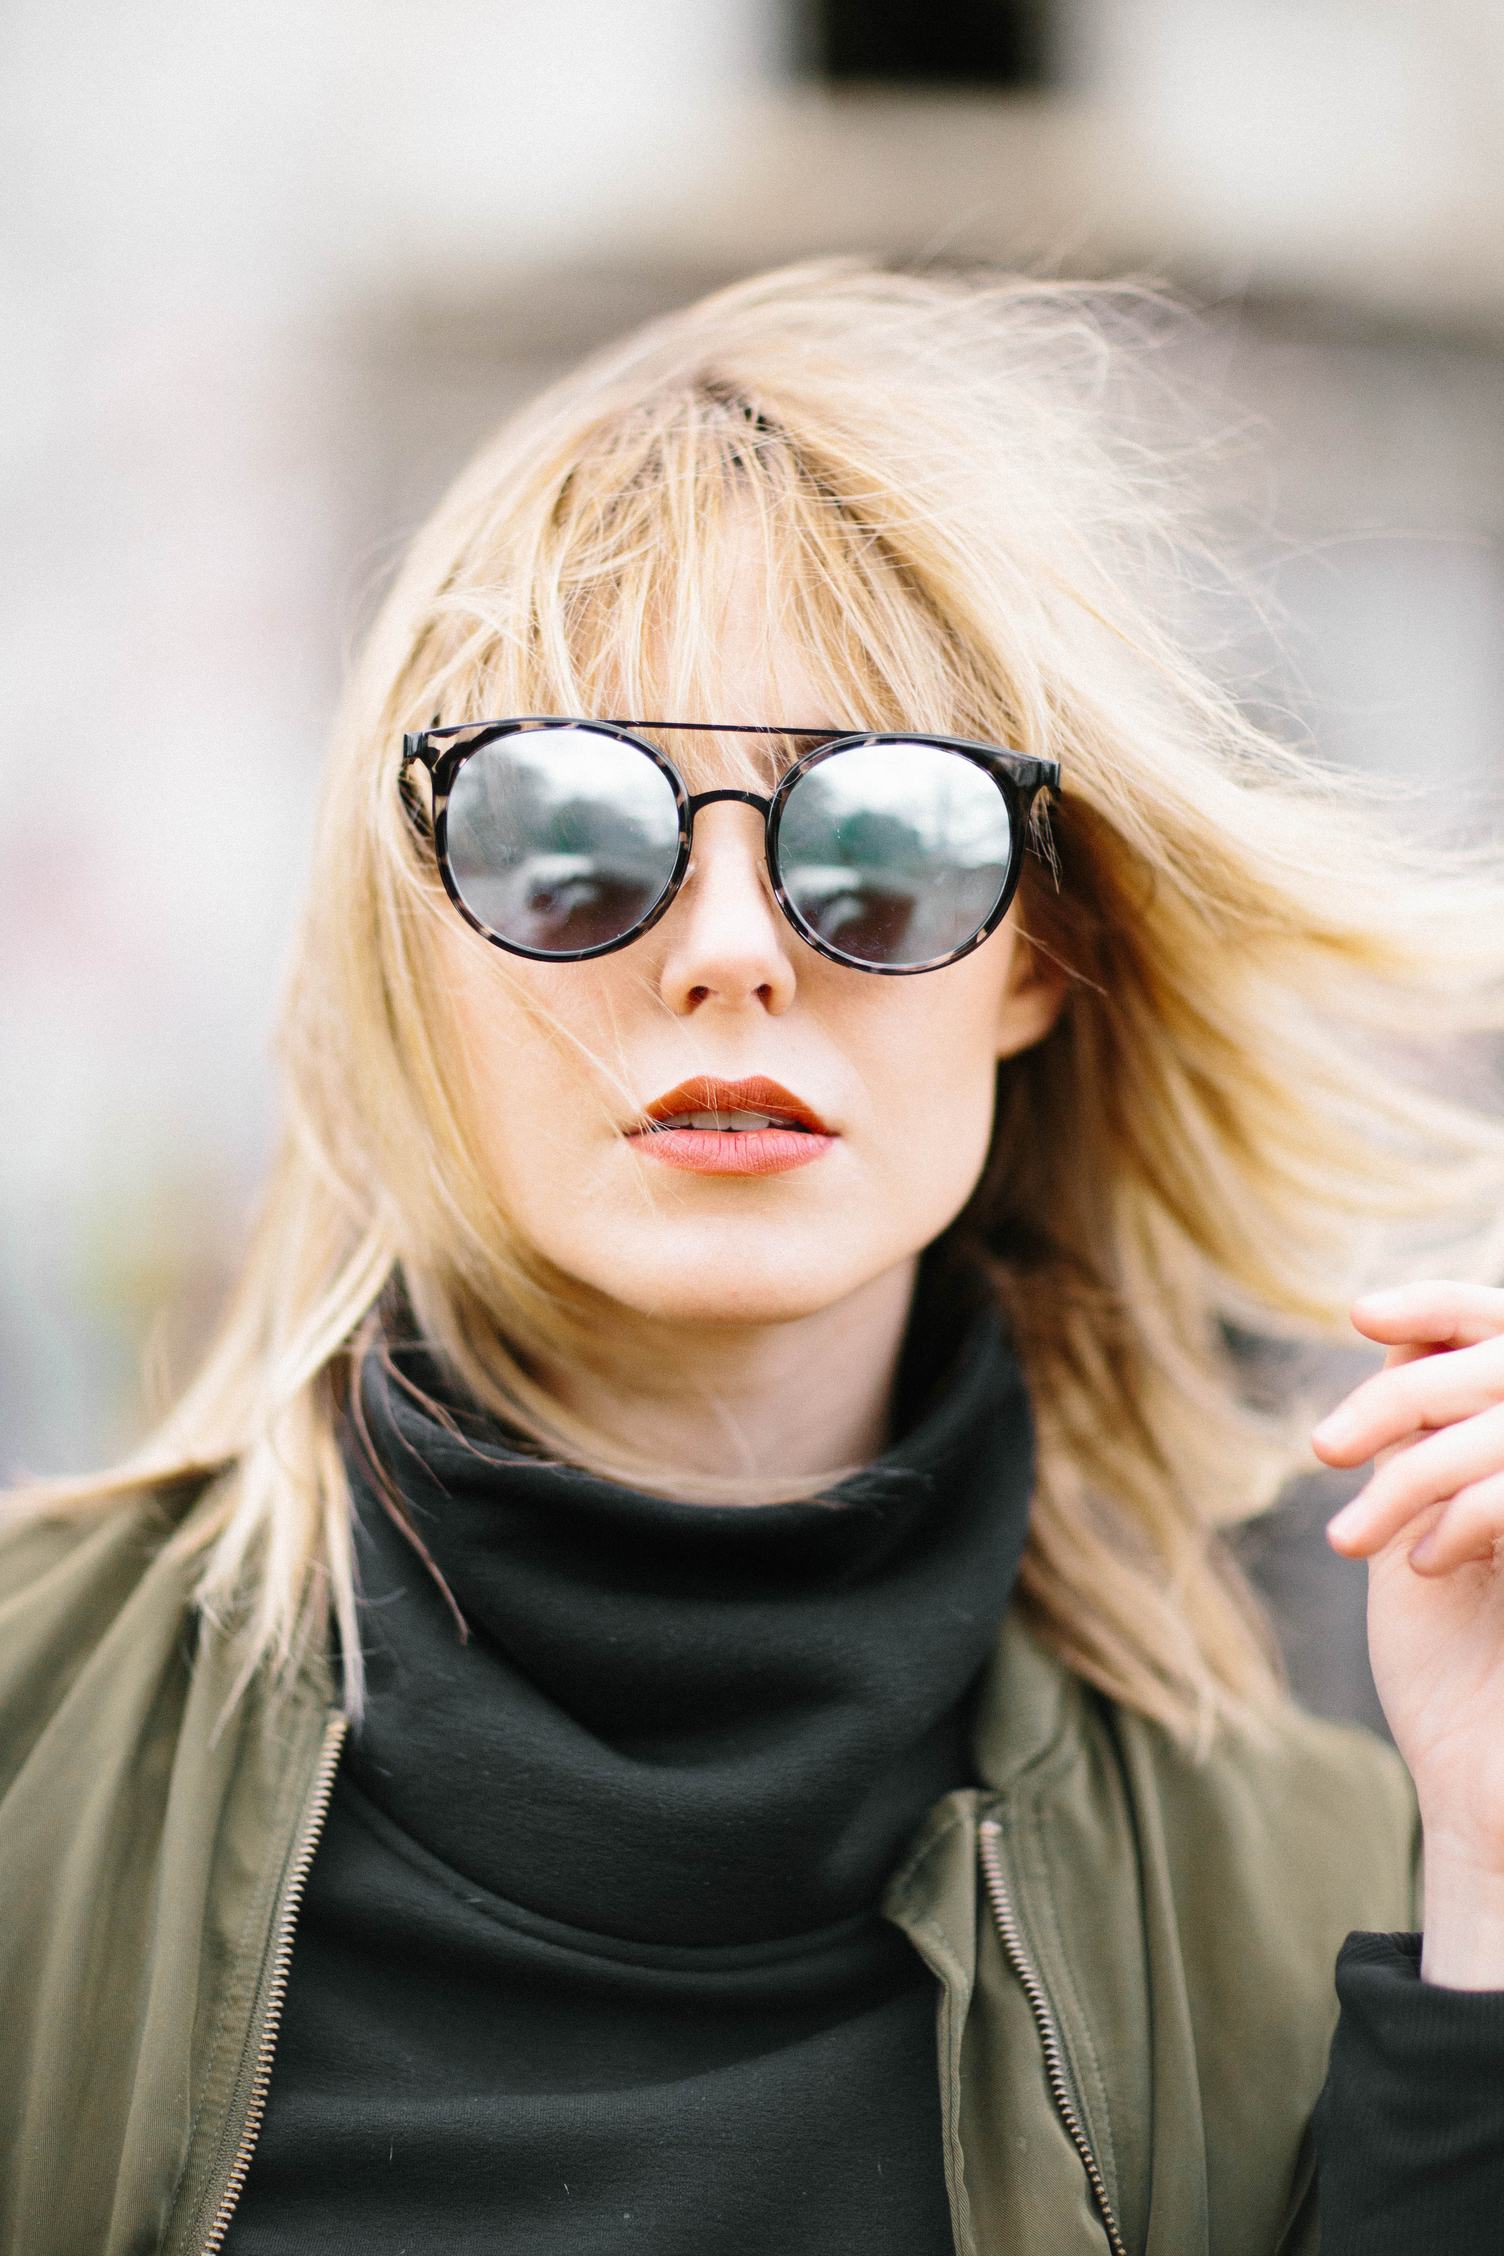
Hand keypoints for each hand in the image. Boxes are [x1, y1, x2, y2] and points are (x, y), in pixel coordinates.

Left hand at [1313, 1281, 1503, 1986]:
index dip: (1442, 1305)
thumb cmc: (1451, 1671)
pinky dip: (1464, 1512)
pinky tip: (1425, 1566)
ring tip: (1353, 1539)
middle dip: (1399, 1398)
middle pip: (1497, 1364)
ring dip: (1411, 1472)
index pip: (1500, 1326)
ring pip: (1501, 1428)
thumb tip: (1394, 1344)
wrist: (1487, 1794)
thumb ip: (1420, 1440)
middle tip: (1323, 1451)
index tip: (1360, 1316)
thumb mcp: (1418, 1530)